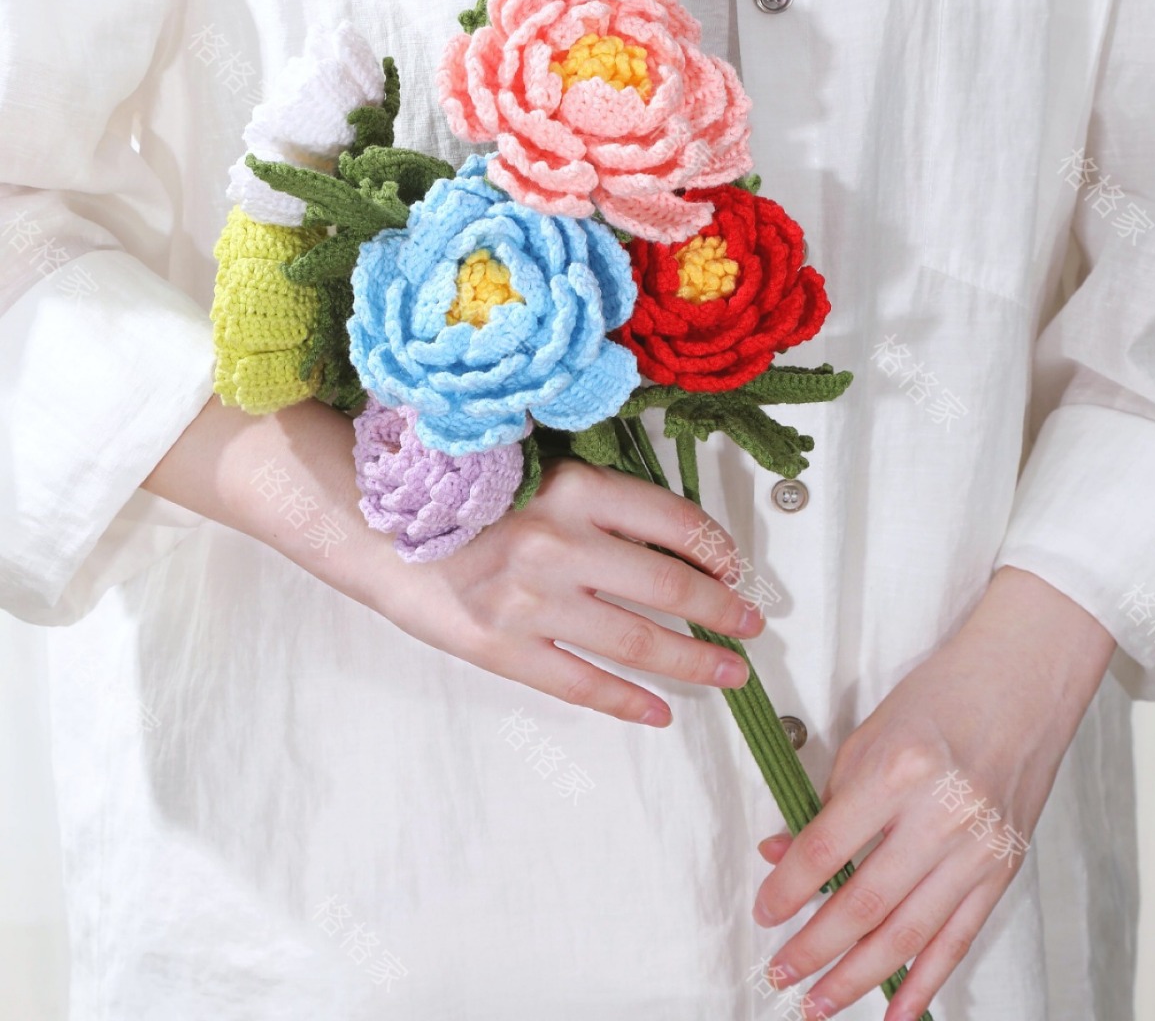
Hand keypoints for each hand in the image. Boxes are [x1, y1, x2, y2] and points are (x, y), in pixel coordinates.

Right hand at [372, 456, 764, 725]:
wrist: (373, 527)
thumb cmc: (462, 496)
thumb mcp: (538, 473)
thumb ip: (599, 502)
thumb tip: (675, 543)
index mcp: (574, 488)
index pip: (673, 521)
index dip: (718, 550)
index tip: (737, 569)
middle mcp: (560, 543)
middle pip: (669, 587)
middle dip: (722, 612)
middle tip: (751, 628)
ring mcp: (531, 602)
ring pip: (638, 642)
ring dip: (694, 662)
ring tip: (730, 674)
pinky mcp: (502, 648)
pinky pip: (581, 683)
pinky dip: (628, 701)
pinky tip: (660, 712)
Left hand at [750, 567, 1116, 1019]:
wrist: (1019, 684)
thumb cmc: (939, 698)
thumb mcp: (867, 738)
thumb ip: (827, 802)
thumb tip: (782, 855)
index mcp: (898, 772)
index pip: (828, 849)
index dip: (789, 889)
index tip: (764, 912)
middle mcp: (941, 816)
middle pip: (866, 902)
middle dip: (816, 947)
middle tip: (780, 972)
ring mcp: (978, 848)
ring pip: (909, 933)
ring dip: (860, 976)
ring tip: (820, 1002)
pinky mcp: (1003, 868)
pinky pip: (958, 937)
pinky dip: (925, 979)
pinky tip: (895, 1010)